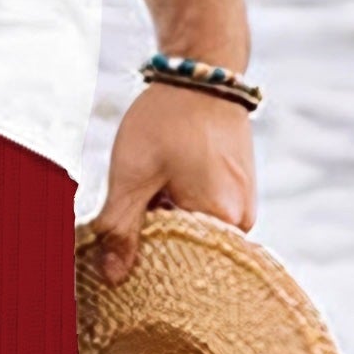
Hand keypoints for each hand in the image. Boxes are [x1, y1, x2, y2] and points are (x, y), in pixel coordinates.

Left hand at [92, 81, 256, 287]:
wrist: (200, 75)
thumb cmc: (167, 120)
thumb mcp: (131, 176)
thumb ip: (119, 229)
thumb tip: (111, 279)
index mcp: (222, 219)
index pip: (181, 271)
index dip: (145, 270)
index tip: (116, 264)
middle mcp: (242, 219)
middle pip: (188, 255)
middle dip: (153, 249)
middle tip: (121, 232)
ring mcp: (242, 205)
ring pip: (192, 236)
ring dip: (162, 228)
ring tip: (142, 203)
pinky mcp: (235, 192)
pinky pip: (200, 217)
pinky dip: (175, 212)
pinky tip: (156, 195)